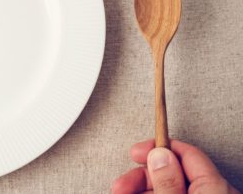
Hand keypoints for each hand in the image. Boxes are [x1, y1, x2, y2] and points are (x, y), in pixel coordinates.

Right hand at [112, 139, 239, 193]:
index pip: (185, 152)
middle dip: (141, 175)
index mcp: (215, 188)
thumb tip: (158, 154)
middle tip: (121, 184)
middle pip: (172, 172)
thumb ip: (168, 181)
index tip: (136, 151)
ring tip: (121, 193)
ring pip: (167, 189)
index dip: (156, 147)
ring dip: (140, 189)